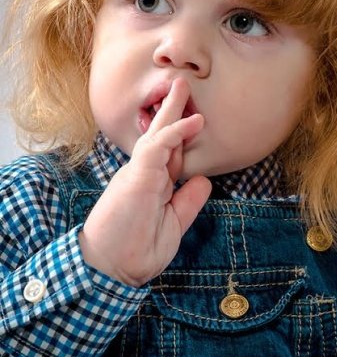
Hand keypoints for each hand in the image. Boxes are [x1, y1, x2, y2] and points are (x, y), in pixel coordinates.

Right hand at [79, 78, 211, 286]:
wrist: (112, 270)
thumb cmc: (137, 251)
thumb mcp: (173, 224)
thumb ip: (187, 201)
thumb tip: (203, 180)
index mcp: (151, 183)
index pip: (170, 153)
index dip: (184, 136)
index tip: (198, 119)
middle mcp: (143, 173)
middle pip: (161, 135)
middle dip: (173, 110)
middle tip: (182, 86)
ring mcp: (138, 173)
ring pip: (157, 134)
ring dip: (172, 109)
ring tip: (184, 86)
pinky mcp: (136, 176)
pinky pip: (157, 148)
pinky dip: (176, 132)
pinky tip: (193, 120)